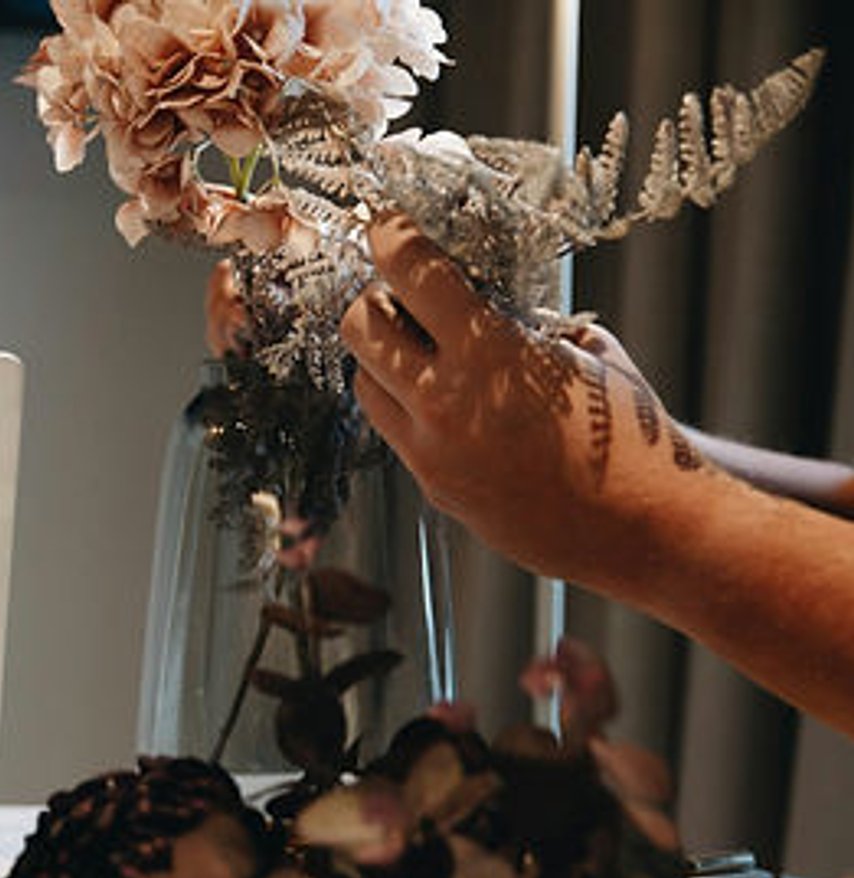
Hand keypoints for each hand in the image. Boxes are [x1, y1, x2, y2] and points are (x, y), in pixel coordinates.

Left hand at [339, 215, 701, 585]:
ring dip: (383, 358)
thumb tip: (485, 293)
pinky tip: (453, 402)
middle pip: (357, 327)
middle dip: (374, 298)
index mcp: (489, 355)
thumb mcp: (588, 352)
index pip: (409, 272)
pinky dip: (408, 405)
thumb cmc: (630, 436)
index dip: (391, 236)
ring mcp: (431, 453)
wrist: (643, 530)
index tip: (388, 224)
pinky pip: (395, 432)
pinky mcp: (433, 489)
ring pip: (364, 384)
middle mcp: (444, 404)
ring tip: (431, 351)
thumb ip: (528, 321)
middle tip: (408, 295)